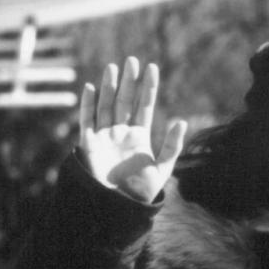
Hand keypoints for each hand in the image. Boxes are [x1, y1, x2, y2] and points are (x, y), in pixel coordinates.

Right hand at [79, 57, 187, 202]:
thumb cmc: (141, 191)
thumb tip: (181, 121)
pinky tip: (91, 87)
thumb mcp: (162, 167)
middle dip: (129, 81)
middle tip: (133, 60)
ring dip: (110, 87)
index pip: (143, 106)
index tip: (152, 68)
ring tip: (114, 67)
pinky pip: (88, 121)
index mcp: (138, 136)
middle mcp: (121, 133)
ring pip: (107, 106)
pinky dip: (88, 105)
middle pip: (125, 101)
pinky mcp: (89, 145)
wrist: (118, 208)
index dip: (147, 88)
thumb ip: (172, 145)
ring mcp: (104, 137)